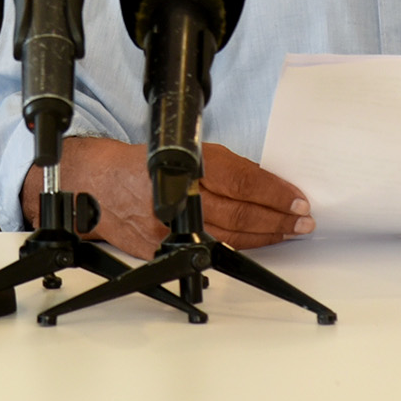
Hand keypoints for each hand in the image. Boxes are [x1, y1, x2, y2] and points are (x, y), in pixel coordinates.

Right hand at [28, 136, 314, 259]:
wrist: (97, 186)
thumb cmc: (142, 164)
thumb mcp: (185, 151)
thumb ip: (223, 167)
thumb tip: (265, 185)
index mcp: (189, 164)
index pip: (243, 180)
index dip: (275, 192)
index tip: (298, 200)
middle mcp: (181, 195)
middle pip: (242, 212)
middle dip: (279, 219)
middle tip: (303, 220)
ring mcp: (172, 225)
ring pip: (231, 236)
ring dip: (266, 236)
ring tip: (290, 232)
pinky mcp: (165, 247)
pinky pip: (211, 249)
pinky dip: (239, 247)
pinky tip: (258, 244)